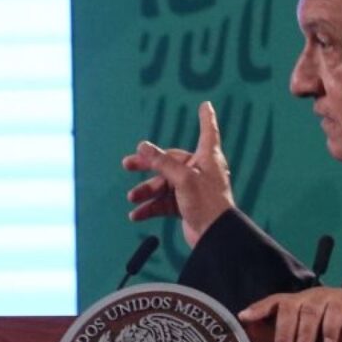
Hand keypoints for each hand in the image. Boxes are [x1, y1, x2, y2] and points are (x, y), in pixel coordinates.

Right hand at [122, 100, 235, 246]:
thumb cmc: (207, 204)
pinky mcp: (185, 206)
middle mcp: (200, 171)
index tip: (206, 105)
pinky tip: (136, 214)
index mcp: (207, 159)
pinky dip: (149, 208)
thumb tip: (142, 146)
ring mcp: (192, 189)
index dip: (206, 119)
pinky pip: (163, 203)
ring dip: (146, 191)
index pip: (207, 132)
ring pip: (163, 184)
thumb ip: (161, 162)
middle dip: (147, 165)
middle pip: (170, 161)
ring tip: (132, 197)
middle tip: (127, 165)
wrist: (215, 236)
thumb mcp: (182, 179)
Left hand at [240, 287, 341, 341]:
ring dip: (304, 337)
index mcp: (299, 303)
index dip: (259, 308)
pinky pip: (335, 313)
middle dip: (283, 334)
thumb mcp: (318, 327)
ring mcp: (328, 297)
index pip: (275, 302)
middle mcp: (310, 297)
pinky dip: (330, 329)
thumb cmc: (341, 322)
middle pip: (289, 310)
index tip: (243, 317)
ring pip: (310, 313)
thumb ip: (300, 336)